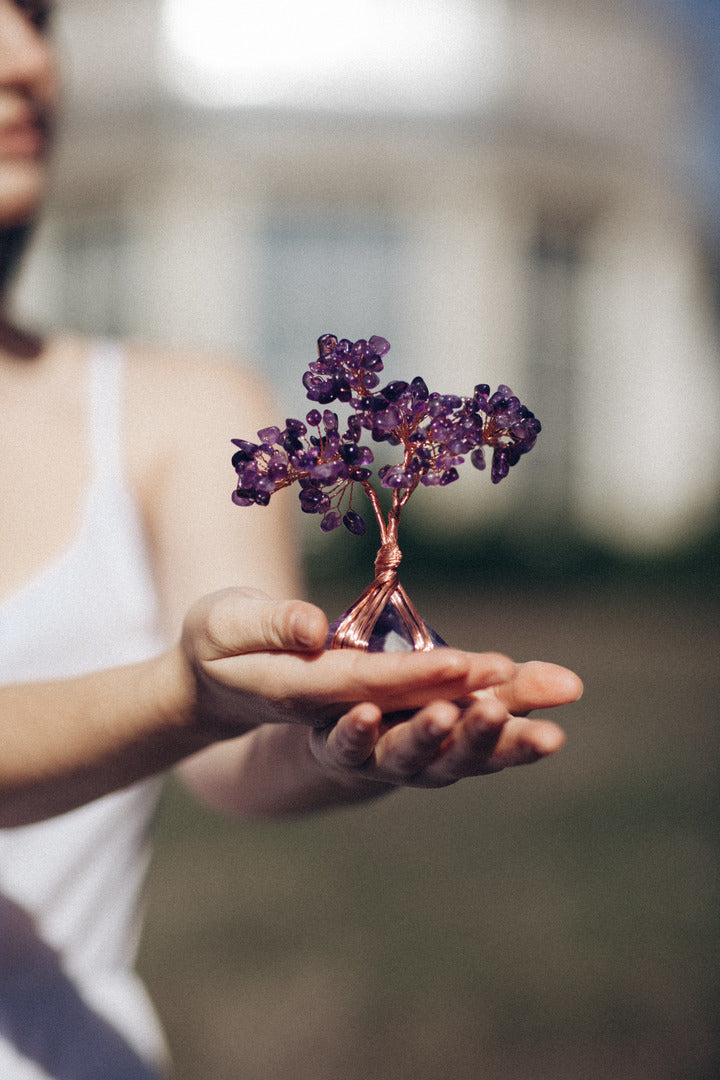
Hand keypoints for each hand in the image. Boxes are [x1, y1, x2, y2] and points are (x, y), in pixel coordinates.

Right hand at [180, 587, 520, 734]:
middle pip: (421, 730)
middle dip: (478, 717)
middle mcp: (349, 728)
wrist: (222, 686)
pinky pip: (450, 738)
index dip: (420, 680)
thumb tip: (312, 627)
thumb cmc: (219, 644)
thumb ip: (266, 623)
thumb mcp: (226, 623)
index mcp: (309, 697)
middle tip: (537, 697)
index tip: (472, 668)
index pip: (371, 689)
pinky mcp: (394, 728)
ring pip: (445, 748)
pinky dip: (496, 723)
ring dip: (500, 734)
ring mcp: (374, 738)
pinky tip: (542, 704)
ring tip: (558, 720)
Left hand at [309, 660, 582, 787]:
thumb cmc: (422, 708)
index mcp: (465, 744)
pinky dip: (357, 731)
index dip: (524, 744)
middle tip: (495, 713)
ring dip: (423, 736)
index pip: (501, 747)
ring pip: (405, 754)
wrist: (346, 733)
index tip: (554, 738)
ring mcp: (382, 759)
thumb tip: (575, 684)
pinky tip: (365, 711)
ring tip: (438, 713)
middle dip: (477, 736)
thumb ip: (516, 688)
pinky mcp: (340, 748)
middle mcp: (428, 761)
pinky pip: (346, 744)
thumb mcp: (471, 692)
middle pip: (457, 755)